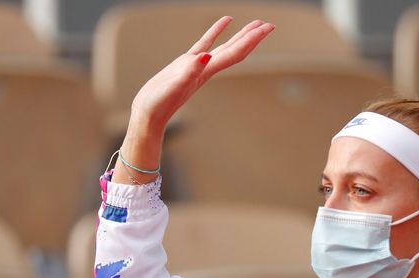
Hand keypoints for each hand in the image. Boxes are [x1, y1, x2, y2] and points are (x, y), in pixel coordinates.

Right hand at [115, 17, 274, 183]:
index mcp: (207, 72)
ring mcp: (197, 66)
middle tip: (269, 25)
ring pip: (225, 46)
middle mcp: (207, 68)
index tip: (266, 28)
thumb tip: (204, 57)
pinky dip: (216, 32)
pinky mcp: (185, 64)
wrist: (149, 115)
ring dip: (240, 35)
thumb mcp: (174, 86)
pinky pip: (205, 43)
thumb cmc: (159, 104)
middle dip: (253, 37)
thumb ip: (189, 72)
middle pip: (236, 50)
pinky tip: (225, 22)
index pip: (235, 53)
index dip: (251, 40)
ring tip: (255, 24)